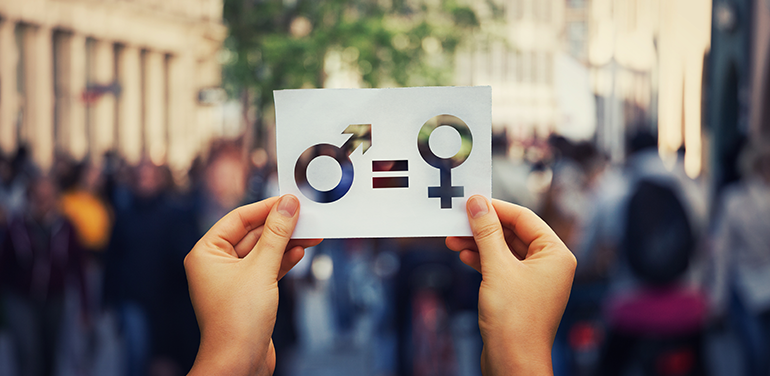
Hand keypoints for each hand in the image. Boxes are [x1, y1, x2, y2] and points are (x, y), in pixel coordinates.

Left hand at [186, 195, 321, 375]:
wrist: (239, 363)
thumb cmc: (237, 321)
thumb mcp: (261, 269)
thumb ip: (277, 234)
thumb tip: (288, 205)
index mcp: (206, 253)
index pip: (238, 218)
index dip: (266, 207)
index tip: (290, 199)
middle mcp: (216, 265)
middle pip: (252, 234)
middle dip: (280, 226)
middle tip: (305, 216)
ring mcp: (232, 280)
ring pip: (262, 252)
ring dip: (286, 243)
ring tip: (311, 234)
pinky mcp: (248, 294)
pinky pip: (266, 269)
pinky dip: (283, 260)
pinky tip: (300, 253)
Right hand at [446, 196, 575, 375]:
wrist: (512, 362)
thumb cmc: (514, 319)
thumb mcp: (496, 267)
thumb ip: (486, 231)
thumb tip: (477, 203)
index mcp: (556, 254)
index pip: (525, 218)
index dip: (496, 208)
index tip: (472, 201)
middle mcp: (550, 265)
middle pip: (514, 233)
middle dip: (484, 227)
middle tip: (458, 220)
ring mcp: (536, 280)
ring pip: (505, 250)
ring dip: (479, 244)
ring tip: (453, 239)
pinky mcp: (521, 293)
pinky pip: (502, 267)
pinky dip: (483, 260)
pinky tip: (464, 256)